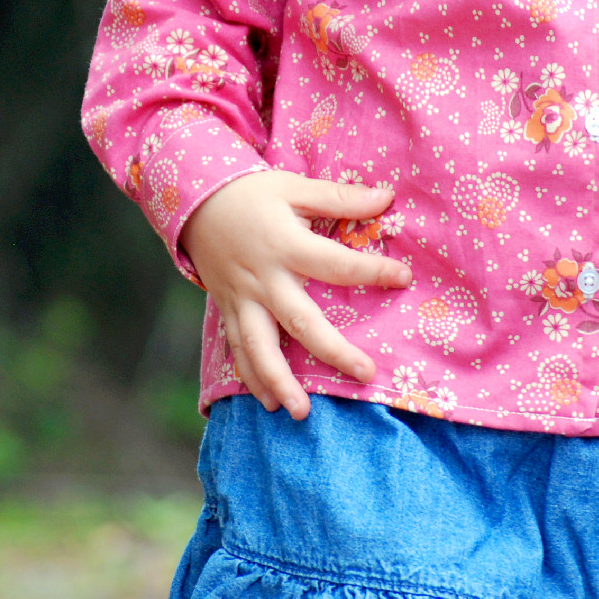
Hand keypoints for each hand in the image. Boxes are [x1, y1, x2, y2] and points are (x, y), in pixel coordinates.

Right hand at [178, 170, 412, 418]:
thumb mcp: (293, 186)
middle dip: (332, 351)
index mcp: (285, 245)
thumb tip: (387, 197)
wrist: (194, 201)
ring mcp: (243, 299)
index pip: (336, 264)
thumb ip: (339, 196)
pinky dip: (252, 377)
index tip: (404, 278)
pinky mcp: (229, 310)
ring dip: (279, 381)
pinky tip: (269, 403)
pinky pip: (237, 349)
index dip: (372, 271)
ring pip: (259, 346)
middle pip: (300, 321)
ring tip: (300, 412)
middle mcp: (264, 279)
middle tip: (364, 374)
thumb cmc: (251, 193)